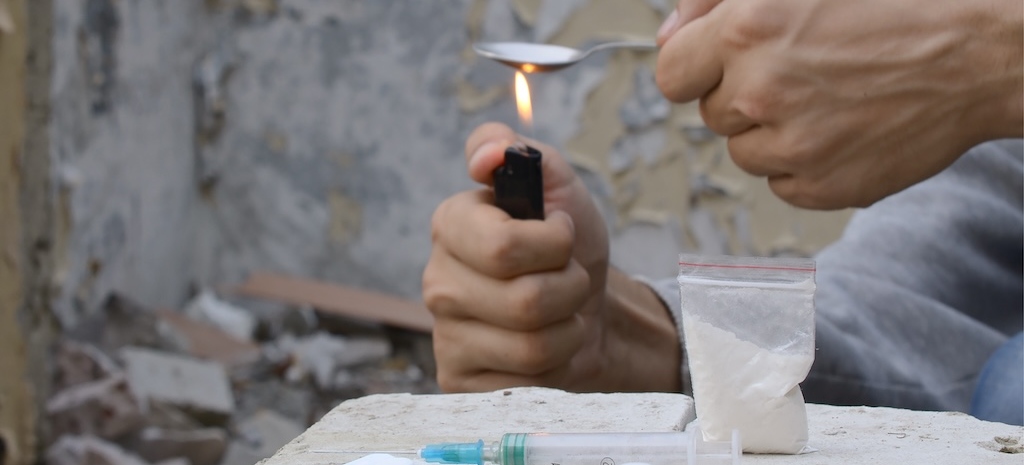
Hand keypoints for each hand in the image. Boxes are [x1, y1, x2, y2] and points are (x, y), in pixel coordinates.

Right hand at [422, 123, 680, 392]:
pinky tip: (545, 349)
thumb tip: (486, 154)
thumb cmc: (569, 247)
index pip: (504, 248)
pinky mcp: (460, 382)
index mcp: (451, 225)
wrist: (591, 310)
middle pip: (525, 302)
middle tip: (567, 278)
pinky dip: (555, 366)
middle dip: (570, 289)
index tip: (561, 234)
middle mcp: (438, 281)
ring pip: (532, 346)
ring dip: (569, 328)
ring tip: (561, 312)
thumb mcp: (559, 187)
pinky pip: (526, 384)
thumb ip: (523, 154)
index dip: (553, 245)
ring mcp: (446, 336)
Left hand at [656, 0, 1022, 208]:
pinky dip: (803, 163)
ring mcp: (792, 147)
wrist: (979, 54)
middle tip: (802, 71)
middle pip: (712, 115)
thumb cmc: (894, 4)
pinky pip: (781, 183)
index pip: (671, 75)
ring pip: (744, 152)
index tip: (721, 65)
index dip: (695, 69)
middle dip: (742, 95)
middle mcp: (760, 93)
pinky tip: (843, 128)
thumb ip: (714, 1)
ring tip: (829, 98)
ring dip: (772, 130)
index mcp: (745, 31)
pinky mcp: (822, 187)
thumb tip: (669, 37)